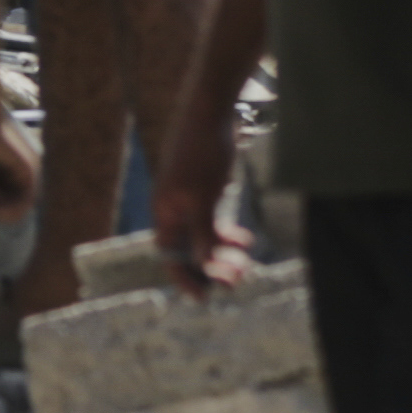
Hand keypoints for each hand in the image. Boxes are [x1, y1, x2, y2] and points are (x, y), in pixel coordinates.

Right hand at [151, 107, 247, 291]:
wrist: (208, 114)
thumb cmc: (202, 153)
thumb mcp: (204, 196)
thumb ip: (202, 232)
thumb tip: (203, 264)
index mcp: (165, 211)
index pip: (170, 255)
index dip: (185, 278)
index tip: (205, 298)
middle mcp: (173, 209)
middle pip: (188, 249)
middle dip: (212, 268)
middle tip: (239, 279)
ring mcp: (188, 198)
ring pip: (202, 237)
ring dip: (222, 253)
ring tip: (246, 260)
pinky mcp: (203, 189)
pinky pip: (211, 221)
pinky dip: (226, 233)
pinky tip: (244, 237)